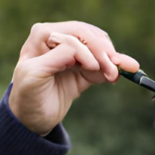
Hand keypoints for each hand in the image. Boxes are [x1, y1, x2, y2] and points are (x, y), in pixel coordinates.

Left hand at [9, 21, 139, 134]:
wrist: (30, 121)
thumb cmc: (26, 97)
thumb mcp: (34, 76)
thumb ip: (55, 58)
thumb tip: (77, 48)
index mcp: (43, 35)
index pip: (73, 34)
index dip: (88, 47)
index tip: (93, 67)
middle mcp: (58, 39)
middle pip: (89, 38)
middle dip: (104, 52)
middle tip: (116, 68)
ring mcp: (72, 54)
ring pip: (99, 49)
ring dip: (113, 59)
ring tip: (128, 68)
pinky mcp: (83, 69)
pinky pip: (102, 65)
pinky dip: (114, 67)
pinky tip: (127, 69)